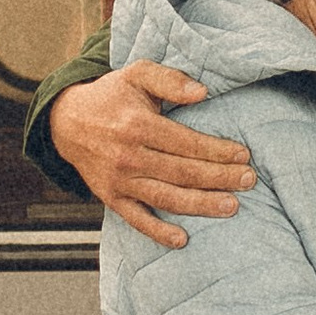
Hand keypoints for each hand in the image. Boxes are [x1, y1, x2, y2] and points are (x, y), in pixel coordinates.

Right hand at [47, 65, 255, 249]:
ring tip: (232, 206)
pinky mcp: (111, 198)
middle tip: (249, 180)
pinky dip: (157, 232)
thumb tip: (202, 92)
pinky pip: (136, 219)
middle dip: (219, 177)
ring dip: (200, 204)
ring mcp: (119, 181)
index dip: (217, 150)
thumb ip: (169, 79)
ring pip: (166, 197)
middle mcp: (128, 156)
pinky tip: (182, 240)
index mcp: (137, 125)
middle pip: (182, 172)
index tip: (243, 155)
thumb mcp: (136, 74)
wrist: (66, 122)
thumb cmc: (111, 96)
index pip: (185, 142)